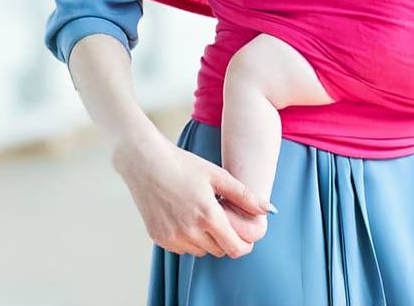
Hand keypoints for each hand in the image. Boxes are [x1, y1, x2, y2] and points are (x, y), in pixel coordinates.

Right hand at [111, 126, 271, 257]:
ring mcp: (172, 237)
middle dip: (226, 238)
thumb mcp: (217, 175)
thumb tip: (268, 210)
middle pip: (219, 250)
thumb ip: (244, 195)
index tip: (247, 237)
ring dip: (207, 239)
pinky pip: (182, 248)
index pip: (235, 248)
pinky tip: (187, 217)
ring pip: (200, 251)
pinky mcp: (159, 238)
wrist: (145, 162)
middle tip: (223, 218)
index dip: (245, 245)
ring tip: (204, 214)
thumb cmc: (183, 164)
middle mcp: (189, 231)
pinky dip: (189, 238)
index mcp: (208, 215)